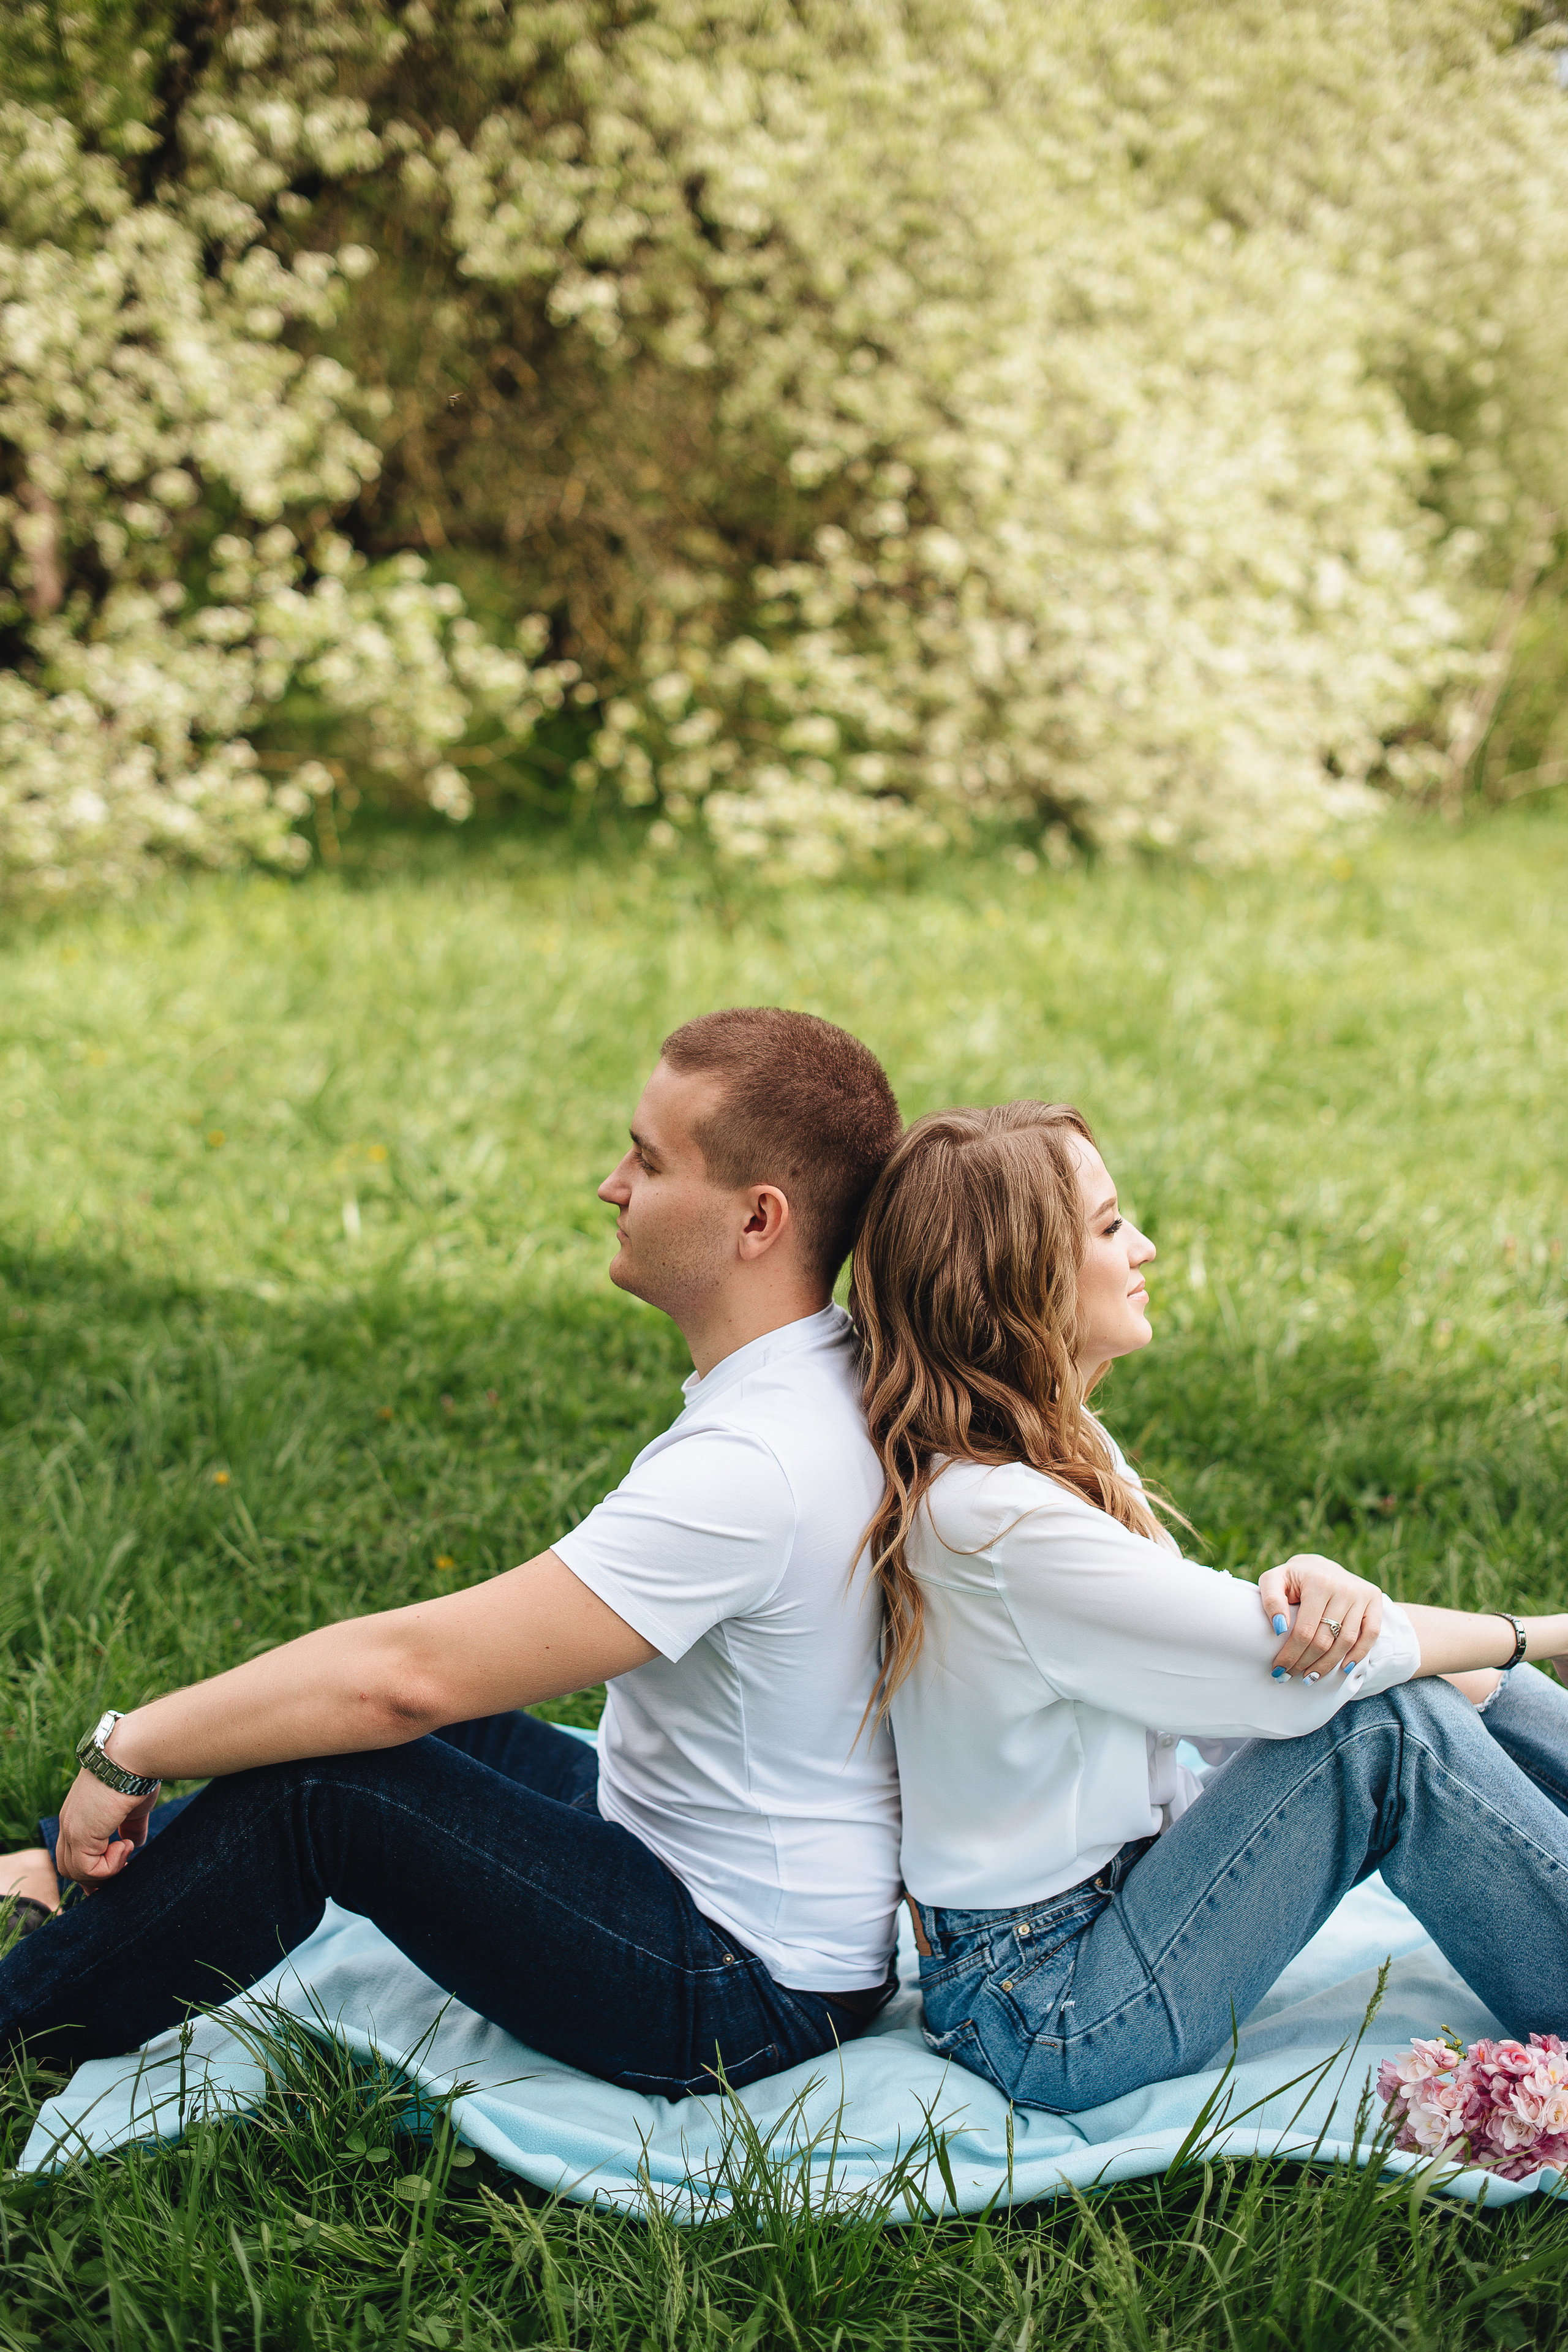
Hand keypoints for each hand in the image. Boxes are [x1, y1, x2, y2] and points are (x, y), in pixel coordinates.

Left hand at [54, 1767, 157, 1888]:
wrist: (132, 1754)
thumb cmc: (137, 1772)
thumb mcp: (133, 1806)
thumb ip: (131, 1826)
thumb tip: (134, 1842)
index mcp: (79, 1813)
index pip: (72, 1851)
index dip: (92, 1866)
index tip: (116, 1869)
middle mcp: (69, 1822)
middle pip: (68, 1866)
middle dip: (94, 1877)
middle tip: (122, 1871)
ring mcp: (71, 1829)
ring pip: (74, 1873)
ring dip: (105, 1871)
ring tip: (126, 1849)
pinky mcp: (80, 1835)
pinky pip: (87, 1870)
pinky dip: (110, 1866)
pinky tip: (125, 1845)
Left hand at [1258, 1554, 1383, 1683]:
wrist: (1319, 1565)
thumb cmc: (1292, 1578)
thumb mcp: (1273, 1580)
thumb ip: (1271, 1600)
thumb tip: (1279, 1628)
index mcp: (1317, 1582)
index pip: (1305, 1630)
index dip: (1291, 1654)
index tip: (1278, 1670)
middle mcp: (1343, 1587)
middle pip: (1325, 1639)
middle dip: (1305, 1663)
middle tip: (1291, 1676)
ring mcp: (1361, 1594)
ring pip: (1346, 1641)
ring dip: (1328, 1665)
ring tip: (1311, 1678)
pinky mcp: (1373, 1599)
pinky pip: (1371, 1634)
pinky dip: (1359, 1654)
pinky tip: (1343, 1668)